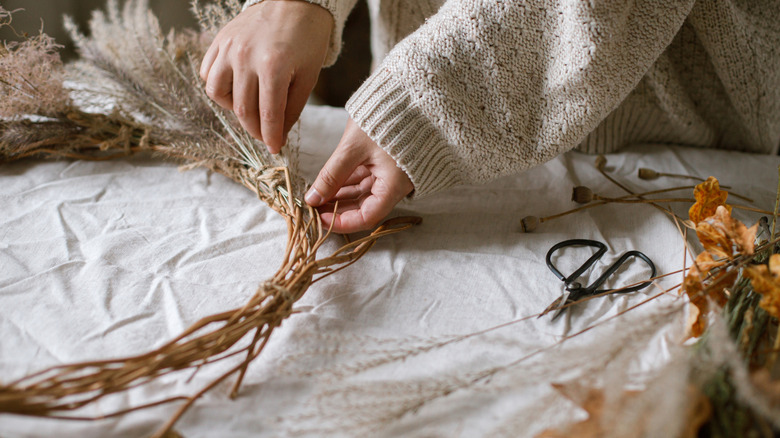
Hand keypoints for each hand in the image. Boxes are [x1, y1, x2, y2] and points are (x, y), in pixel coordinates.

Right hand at [199, 0, 332, 152]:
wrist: (294, 1)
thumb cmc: (307, 39)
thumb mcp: (308, 76)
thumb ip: (292, 107)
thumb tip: (278, 134)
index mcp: (274, 66)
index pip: (267, 115)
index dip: (271, 137)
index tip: (275, 149)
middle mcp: (246, 57)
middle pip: (242, 109)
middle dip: (255, 129)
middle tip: (265, 136)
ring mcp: (228, 48)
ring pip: (217, 94)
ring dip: (233, 109)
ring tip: (250, 108)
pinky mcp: (219, 40)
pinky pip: (208, 73)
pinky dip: (219, 87)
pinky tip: (237, 88)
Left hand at [305, 119, 413, 232]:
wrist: (409, 94)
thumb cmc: (385, 118)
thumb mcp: (353, 148)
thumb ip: (331, 174)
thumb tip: (312, 198)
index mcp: (394, 185)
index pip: (368, 217)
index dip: (343, 223)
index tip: (319, 218)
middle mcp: (395, 185)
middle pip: (364, 208)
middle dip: (337, 211)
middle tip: (312, 207)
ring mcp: (391, 175)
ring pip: (362, 195)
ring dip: (339, 197)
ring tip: (315, 195)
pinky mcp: (385, 164)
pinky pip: (364, 181)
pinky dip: (346, 184)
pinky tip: (326, 184)